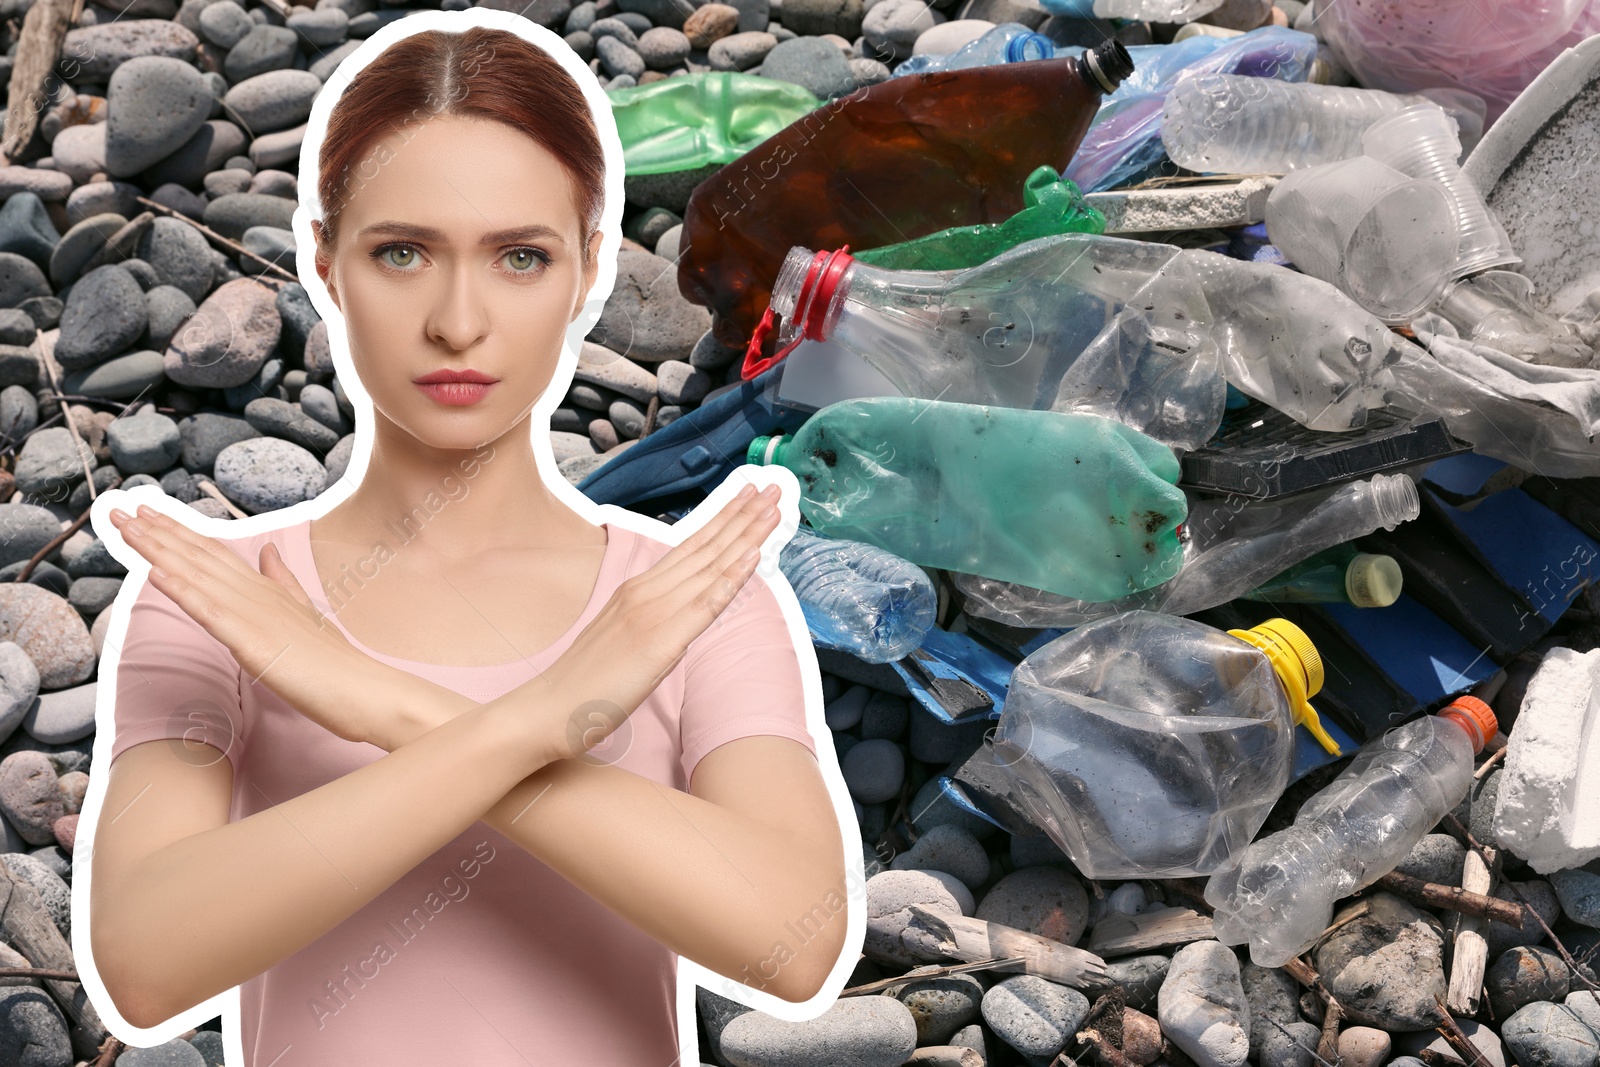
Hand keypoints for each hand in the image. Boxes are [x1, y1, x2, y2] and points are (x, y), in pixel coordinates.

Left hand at [107, 503, 407, 746]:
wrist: (365, 689)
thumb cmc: (337, 664)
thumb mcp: (305, 614)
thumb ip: (283, 581)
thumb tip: (266, 550)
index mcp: (267, 590)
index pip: (216, 555)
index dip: (180, 533)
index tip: (148, 514)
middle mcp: (258, 594)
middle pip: (201, 557)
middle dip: (158, 533)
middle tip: (121, 510)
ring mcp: (255, 615)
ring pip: (198, 575)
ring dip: (159, 550)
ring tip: (128, 527)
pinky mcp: (253, 641)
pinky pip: (210, 613)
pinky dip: (181, 590)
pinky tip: (156, 572)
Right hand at [535, 480, 784, 762]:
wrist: (549, 707)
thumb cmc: (583, 681)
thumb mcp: (620, 636)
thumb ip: (649, 618)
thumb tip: (678, 613)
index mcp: (637, 589)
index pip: (688, 546)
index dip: (722, 520)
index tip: (748, 498)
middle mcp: (646, 591)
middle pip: (703, 546)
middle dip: (741, 515)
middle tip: (773, 488)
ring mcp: (653, 612)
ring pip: (710, 565)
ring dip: (745, 535)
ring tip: (772, 508)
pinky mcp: (661, 640)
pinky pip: (705, 603)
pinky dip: (732, 576)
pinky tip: (752, 556)